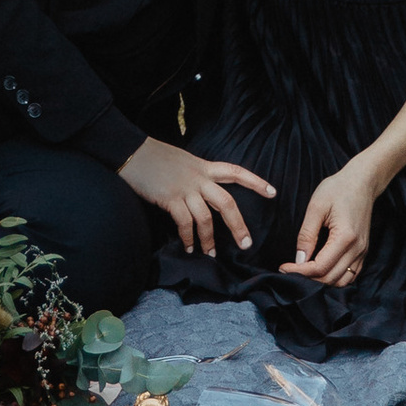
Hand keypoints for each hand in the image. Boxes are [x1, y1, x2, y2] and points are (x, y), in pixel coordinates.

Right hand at [118, 137, 275, 262]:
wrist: (132, 152)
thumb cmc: (155, 157)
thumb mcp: (183, 161)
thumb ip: (197, 175)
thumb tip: (204, 193)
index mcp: (204, 166)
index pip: (236, 172)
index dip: (255, 182)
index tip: (272, 192)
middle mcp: (198, 177)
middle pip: (227, 202)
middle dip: (238, 226)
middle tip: (246, 244)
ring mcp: (185, 188)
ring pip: (206, 218)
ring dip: (209, 239)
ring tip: (210, 254)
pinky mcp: (170, 198)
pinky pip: (185, 223)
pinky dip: (188, 238)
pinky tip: (188, 246)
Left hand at [280, 159, 377, 288]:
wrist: (362, 181)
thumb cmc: (338, 188)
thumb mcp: (316, 206)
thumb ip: (307, 234)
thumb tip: (299, 259)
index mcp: (346, 237)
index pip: (320, 267)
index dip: (299, 271)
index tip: (283, 267)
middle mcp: (357, 249)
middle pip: (330, 278)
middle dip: (308, 279)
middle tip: (289, 271)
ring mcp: (362, 252)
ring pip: (342, 281)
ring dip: (321, 282)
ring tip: (303, 272)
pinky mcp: (363, 251)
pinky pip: (350, 275)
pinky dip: (334, 278)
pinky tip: (320, 271)